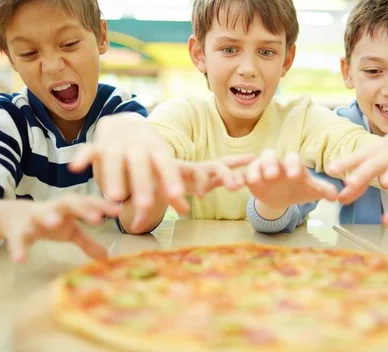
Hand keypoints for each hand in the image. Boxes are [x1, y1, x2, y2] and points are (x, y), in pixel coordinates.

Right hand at [0, 194, 120, 262]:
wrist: (14, 216)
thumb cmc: (52, 220)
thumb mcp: (71, 231)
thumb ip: (87, 241)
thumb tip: (106, 257)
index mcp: (71, 207)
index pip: (90, 202)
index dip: (104, 206)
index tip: (119, 210)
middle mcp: (55, 208)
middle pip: (69, 202)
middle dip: (83, 208)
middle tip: (96, 218)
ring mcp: (35, 217)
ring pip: (41, 214)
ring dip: (48, 217)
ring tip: (55, 223)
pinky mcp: (17, 230)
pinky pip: (17, 238)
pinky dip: (18, 247)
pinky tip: (21, 259)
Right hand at [69, 113, 187, 219]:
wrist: (126, 122)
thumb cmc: (148, 154)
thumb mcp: (162, 166)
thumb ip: (173, 189)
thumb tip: (184, 211)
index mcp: (158, 151)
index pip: (166, 165)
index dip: (171, 180)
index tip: (177, 196)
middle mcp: (138, 147)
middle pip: (140, 165)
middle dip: (142, 184)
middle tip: (145, 206)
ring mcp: (117, 145)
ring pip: (115, 160)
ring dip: (114, 176)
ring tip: (115, 197)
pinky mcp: (97, 146)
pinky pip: (88, 150)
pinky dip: (82, 157)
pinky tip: (75, 168)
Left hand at [116, 154, 254, 233]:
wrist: (152, 164)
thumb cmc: (153, 183)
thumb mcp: (147, 197)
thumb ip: (142, 212)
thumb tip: (133, 228)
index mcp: (179, 171)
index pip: (192, 174)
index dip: (199, 182)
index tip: (200, 195)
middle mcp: (193, 168)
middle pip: (209, 168)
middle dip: (223, 176)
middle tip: (232, 186)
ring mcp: (203, 170)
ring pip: (221, 167)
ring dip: (233, 171)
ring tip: (248, 174)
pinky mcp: (211, 174)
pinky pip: (227, 166)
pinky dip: (239, 162)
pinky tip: (254, 159)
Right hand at [247, 150, 337, 215]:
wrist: (283, 198)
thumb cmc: (299, 189)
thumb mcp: (312, 191)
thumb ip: (323, 190)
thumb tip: (336, 196)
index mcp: (292, 164)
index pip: (292, 158)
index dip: (293, 164)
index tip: (296, 175)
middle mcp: (276, 164)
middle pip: (270, 155)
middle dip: (271, 163)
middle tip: (273, 175)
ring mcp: (261, 170)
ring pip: (255, 164)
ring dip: (254, 170)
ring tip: (254, 180)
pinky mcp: (250, 180)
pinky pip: (243, 176)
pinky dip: (239, 179)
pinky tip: (237, 186)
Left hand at [326, 126, 387, 203]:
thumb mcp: (372, 163)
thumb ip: (357, 183)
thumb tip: (340, 199)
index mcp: (372, 154)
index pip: (356, 158)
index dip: (343, 164)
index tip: (330, 171)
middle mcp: (387, 156)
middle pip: (374, 164)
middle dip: (363, 173)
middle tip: (351, 182)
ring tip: (386, 184)